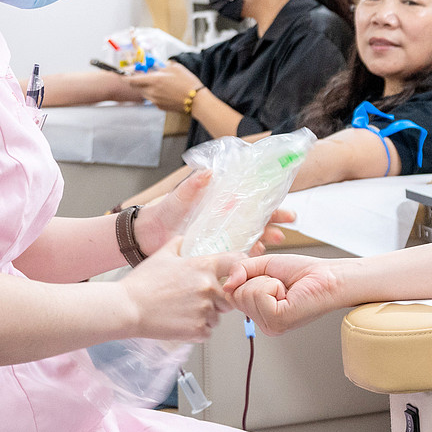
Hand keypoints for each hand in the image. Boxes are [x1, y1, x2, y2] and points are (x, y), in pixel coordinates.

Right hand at [118, 236, 238, 341]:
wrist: (127, 308)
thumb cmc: (142, 283)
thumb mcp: (162, 255)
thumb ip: (179, 245)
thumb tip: (186, 240)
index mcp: (204, 267)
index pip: (237, 262)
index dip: (236, 269)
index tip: (233, 276)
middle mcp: (209, 288)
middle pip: (229, 297)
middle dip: (217, 300)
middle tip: (194, 300)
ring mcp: (205, 310)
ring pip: (217, 317)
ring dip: (206, 316)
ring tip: (182, 312)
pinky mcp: (198, 329)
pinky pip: (207, 332)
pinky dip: (197, 330)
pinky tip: (180, 323)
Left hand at [127, 61, 202, 111]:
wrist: (196, 100)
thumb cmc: (187, 83)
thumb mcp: (175, 68)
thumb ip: (162, 67)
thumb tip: (155, 66)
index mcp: (153, 80)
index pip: (132, 79)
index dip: (126, 76)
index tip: (124, 74)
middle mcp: (151, 92)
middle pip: (136, 87)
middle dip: (139, 81)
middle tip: (146, 76)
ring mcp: (155, 101)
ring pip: (145, 93)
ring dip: (148, 88)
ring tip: (161, 84)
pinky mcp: (160, 107)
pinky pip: (153, 99)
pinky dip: (156, 95)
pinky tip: (168, 92)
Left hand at [133, 173, 292, 257]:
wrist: (146, 234)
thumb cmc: (163, 212)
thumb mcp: (178, 197)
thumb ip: (192, 186)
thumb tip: (208, 172)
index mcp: (222, 204)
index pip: (253, 203)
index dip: (271, 206)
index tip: (285, 209)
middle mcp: (226, 221)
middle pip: (257, 222)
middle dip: (274, 225)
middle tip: (286, 229)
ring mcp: (221, 238)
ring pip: (249, 239)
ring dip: (264, 241)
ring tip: (273, 243)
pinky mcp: (213, 253)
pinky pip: (234, 256)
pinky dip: (246, 257)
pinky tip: (254, 259)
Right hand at [224, 253, 346, 332]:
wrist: (329, 276)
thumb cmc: (304, 272)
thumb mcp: (264, 265)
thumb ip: (240, 271)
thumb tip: (225, 285)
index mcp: (260, 313)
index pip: (231, 295)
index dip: (247, 278)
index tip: (269, 279)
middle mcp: (264, 323)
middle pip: (236, 295)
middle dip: (258, 279)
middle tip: (281, 284)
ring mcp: (270, 325)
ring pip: (246, 294)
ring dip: (268, 282)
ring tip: (286, 289)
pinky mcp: (278, 320)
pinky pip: (259, 294)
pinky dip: (273, 285)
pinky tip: (289, 293)